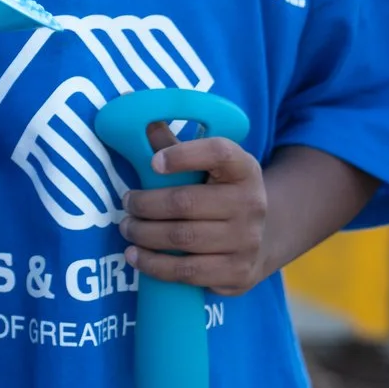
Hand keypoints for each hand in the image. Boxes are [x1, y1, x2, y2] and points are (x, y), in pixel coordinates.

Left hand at [120, 122, 271, 294]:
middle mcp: (252, 204)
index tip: (153, 163)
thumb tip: (137, 113)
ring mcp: (247, 241)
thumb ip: (173, 144)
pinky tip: (136, 256)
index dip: (183, 155)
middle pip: (185, 202)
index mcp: (244, 168)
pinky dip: (155, 266)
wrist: (261, 238)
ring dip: (144, 234)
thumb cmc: (220, 193)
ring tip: (127, 228)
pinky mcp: (238, 274)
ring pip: (182, 238)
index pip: (218, 152)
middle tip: (126, 204)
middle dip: (145, 204)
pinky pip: (188, 272)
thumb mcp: (207, 166)